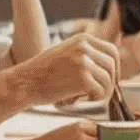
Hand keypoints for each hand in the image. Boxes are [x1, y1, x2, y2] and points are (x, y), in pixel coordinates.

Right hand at [1, 33, 117, 106]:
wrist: (25, 83)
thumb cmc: (43, 73)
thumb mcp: (66, 53)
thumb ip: (85, 55)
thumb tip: (110, 67)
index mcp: (82, 39)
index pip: (111, 51)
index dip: (115, 67)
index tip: (111, 79)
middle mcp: (84, 47)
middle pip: (112, 66)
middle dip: (110, 81)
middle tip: (100, 93)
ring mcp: (84, 62)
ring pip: (108, 80)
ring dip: (102, 92)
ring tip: (87, 98)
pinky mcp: (83, 79)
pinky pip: (101, 91)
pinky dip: (95, 99)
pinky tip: (81, 100)